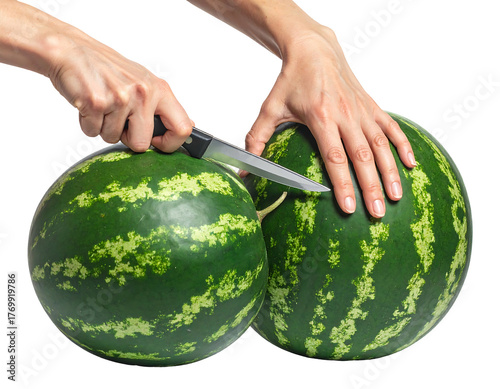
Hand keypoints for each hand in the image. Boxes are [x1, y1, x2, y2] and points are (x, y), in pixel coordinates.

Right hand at [47, 32, 192, 152]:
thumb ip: (162, 106)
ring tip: (101, 105)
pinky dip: (87, 123)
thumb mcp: (143, 82)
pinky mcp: (96, 102)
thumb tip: (187, 127)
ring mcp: (120, 98)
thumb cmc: (106, 69)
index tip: (158, 142)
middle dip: (127, 138)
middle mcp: (143, 93)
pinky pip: (93, 132)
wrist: (69, 51)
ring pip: (113, 139)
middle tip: (118, 118)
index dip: (170, 143)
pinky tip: (88, 104)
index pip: (183, 128)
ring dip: (103, 127)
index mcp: (159, 89)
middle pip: (142, 143)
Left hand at [245, 28, 415, 217]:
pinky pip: (391, 128)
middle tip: (378, 213)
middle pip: (362, 157)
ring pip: (381, 145)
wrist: (314, 50)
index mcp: (321, 117)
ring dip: (390, 172)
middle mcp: (346, 114)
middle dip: (371, 187)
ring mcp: (361, 110)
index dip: (343, 184)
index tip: (349, 207)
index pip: (334, 158)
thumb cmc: (291, 81)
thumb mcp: (270, 109)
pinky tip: (410, 164)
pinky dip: (403, 145)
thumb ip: (257, 139)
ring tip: (396, 196)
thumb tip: (244, 169)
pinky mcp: (371, 106)